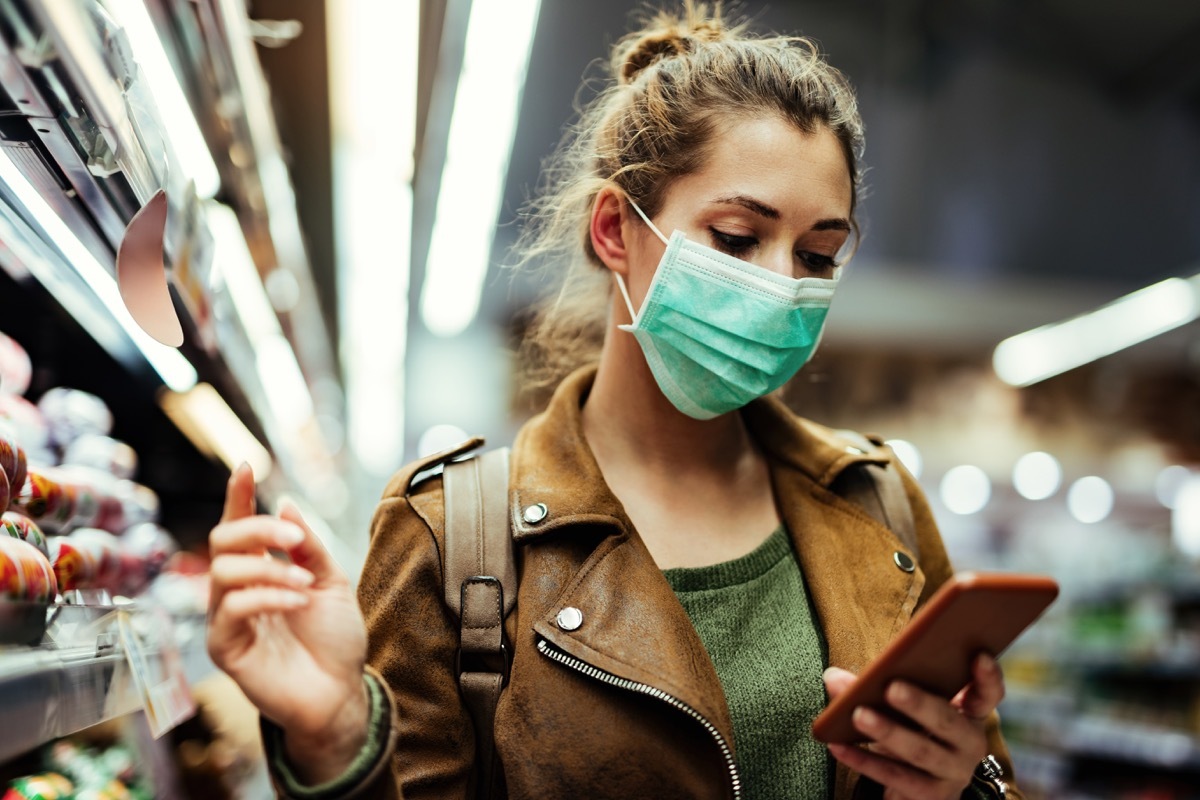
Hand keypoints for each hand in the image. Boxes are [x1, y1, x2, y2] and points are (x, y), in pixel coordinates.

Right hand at [207, 464, 369, 781]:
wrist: (341, 692)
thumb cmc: (335, 640)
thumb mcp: (331, 581)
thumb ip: (308, 546)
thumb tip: (285, 503)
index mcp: (261, 570)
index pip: (240, 526)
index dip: (238, 496)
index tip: (245, 466)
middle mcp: (238, 590)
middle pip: (222, 540)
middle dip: (258, 529)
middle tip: (295, 539)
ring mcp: (228, 619)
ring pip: (224, 572)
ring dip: (268, 568)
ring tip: (304, 583)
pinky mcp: (225, 648)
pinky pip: (232, 609)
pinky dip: (266, 596)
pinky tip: (296, 602)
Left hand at [823, 653, 1004, 799]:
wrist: (918, 789)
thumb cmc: (912, 733)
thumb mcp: (902, 709)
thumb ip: (872, 687)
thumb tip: (832, 676)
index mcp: (969, 714)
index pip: (987, 695)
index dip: (987, 677)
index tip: (978, 655)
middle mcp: (969, 744)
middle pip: (947, 722)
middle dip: (920, 704)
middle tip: (892, 687)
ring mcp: (953, 773)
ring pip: (921, 751)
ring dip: (888, 732)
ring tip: (859, 714)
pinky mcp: (931, 796)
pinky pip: (895, 777)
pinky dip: (864, 761)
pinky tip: (839, 746)